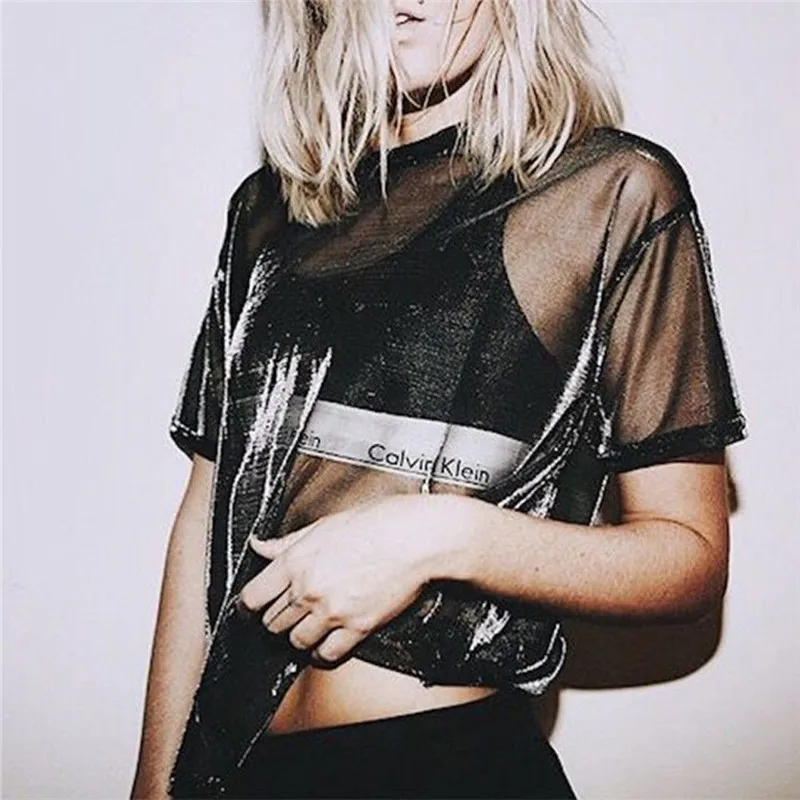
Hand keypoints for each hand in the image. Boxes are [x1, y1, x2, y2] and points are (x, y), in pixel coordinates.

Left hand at [236, 494, 470, 663]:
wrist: (418, 537)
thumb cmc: (379, 522)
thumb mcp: (326, 524)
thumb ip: (289, 542)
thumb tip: (261, 546)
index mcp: (297, 559)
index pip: (253, 597)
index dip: (248, 606)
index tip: (252, 608)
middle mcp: (310, 588)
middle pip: (272, 622)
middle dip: (276, 618)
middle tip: (287, 612)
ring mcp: (332, 610)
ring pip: (295, 641)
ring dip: (299, 636)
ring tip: (309, 625)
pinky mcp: (357, 627)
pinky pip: (326, 655)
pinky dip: (322, 653)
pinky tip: (326, 642)